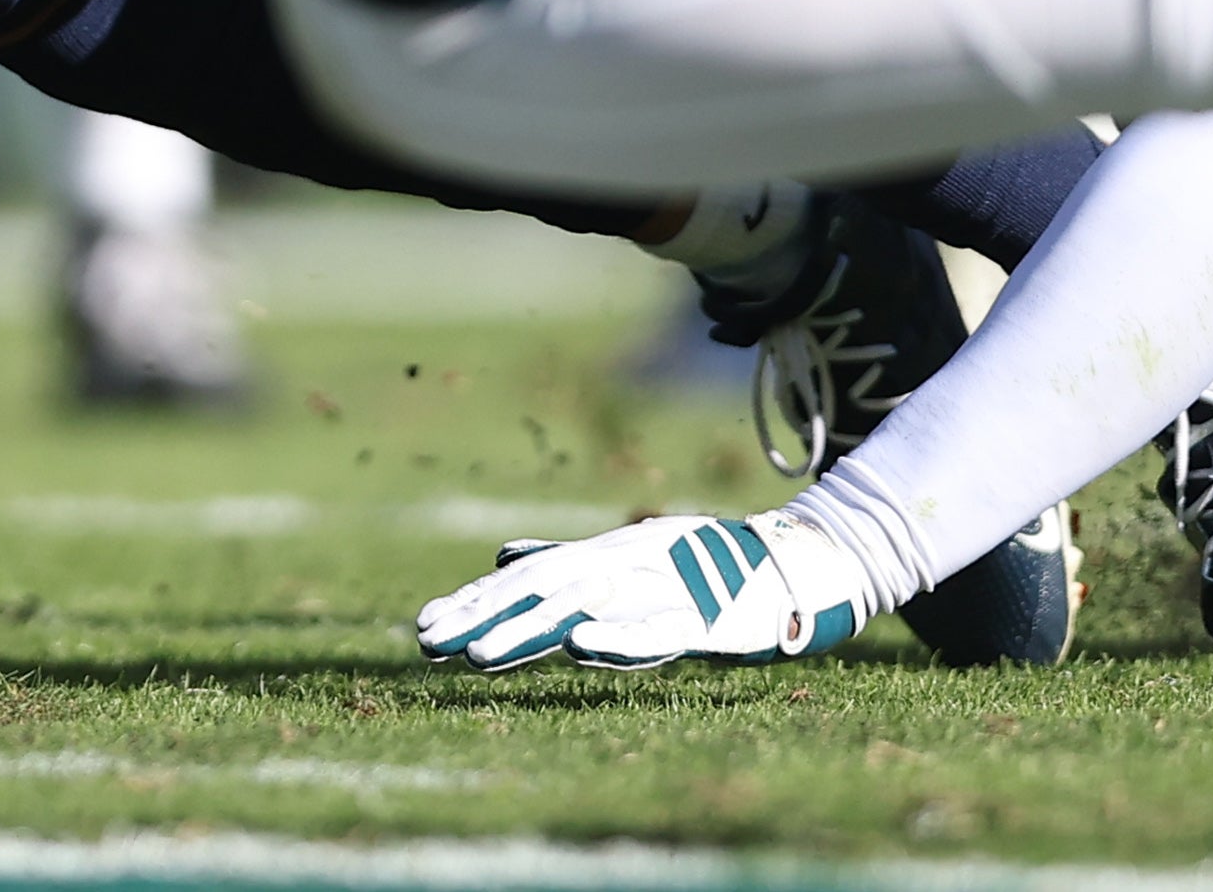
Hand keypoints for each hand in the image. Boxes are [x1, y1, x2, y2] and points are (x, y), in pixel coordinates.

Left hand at [413, 510, 873, 671]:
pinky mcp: (698, 617)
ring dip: (528, 631)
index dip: (472, 602)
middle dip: (479, 618)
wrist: (789, 566)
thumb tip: (503, 557)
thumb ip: (563, 561)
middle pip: (535, 593)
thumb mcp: (622, 559)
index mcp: (596, 559)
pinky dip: (618, 637)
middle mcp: (616, 567)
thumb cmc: (700, 566)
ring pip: (580, 609)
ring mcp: (655, 589)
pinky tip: (580, 647)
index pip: (521, 582)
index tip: (423, 627)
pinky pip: (653, 631)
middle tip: (426, 641)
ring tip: (478, 654)